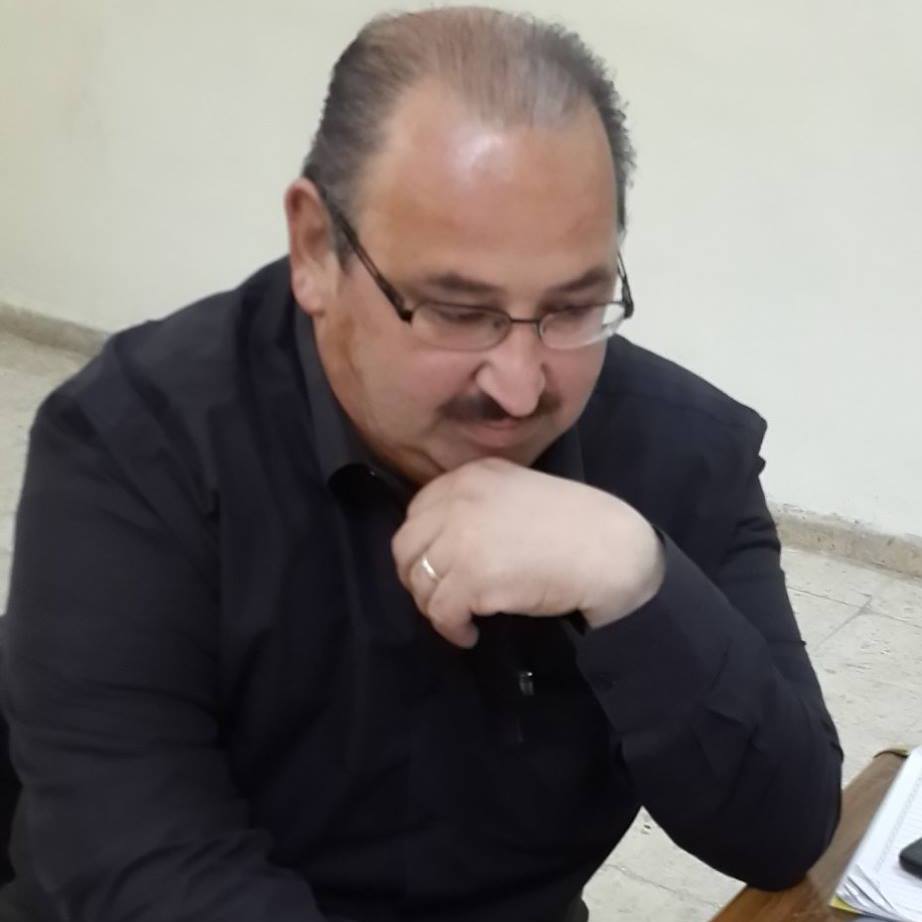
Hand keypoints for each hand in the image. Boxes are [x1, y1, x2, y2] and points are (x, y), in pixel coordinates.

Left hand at [392, 458, 664, 647]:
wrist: (612, 551)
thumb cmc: (577, 524)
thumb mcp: (517, 493)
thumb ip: (480, 506)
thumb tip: (447, 542)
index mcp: (471, 475)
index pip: (418, 511)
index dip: (424, 544)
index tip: (441, 566)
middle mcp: (459, 500)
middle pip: (406, 545)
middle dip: (417, 575)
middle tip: (442, 595)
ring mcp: (462, 538)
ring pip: (418, 581)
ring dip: (434, 606)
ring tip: (459, 618)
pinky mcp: (471, 578)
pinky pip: (439, 612)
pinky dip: (450, 629)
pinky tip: (470, 634)